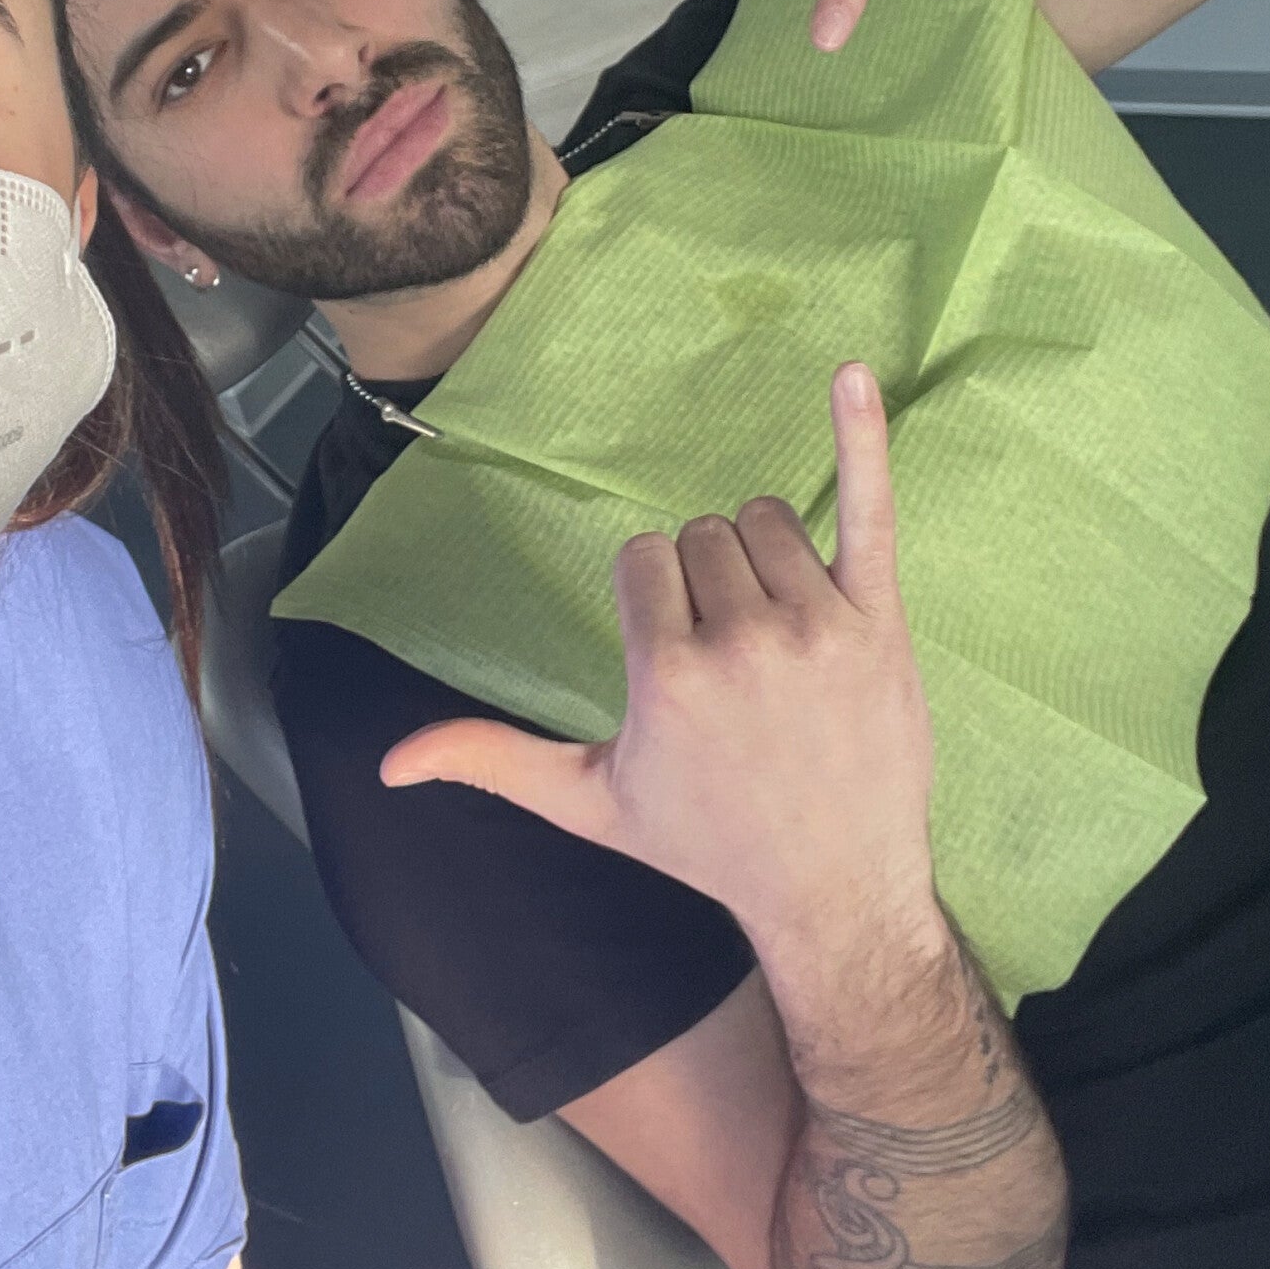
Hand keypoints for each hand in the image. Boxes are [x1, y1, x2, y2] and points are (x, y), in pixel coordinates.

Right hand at [382, 364, 938, 972]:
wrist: (834, 891)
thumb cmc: (708, 845)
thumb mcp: (590, 804)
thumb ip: (491, 759)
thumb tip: (389, 764)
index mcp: (666, 672)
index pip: (643, 558)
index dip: (653, 602)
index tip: (674, 659)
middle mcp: (740, 639)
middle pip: (702, 534)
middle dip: (705, 582)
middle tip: (730, 662)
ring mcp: (817, 625)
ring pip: (768, 518)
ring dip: (764, 558)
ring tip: (774, 636)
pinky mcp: (880, 620)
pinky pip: (869, 509)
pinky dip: (862, 440)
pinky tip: (852, 377)